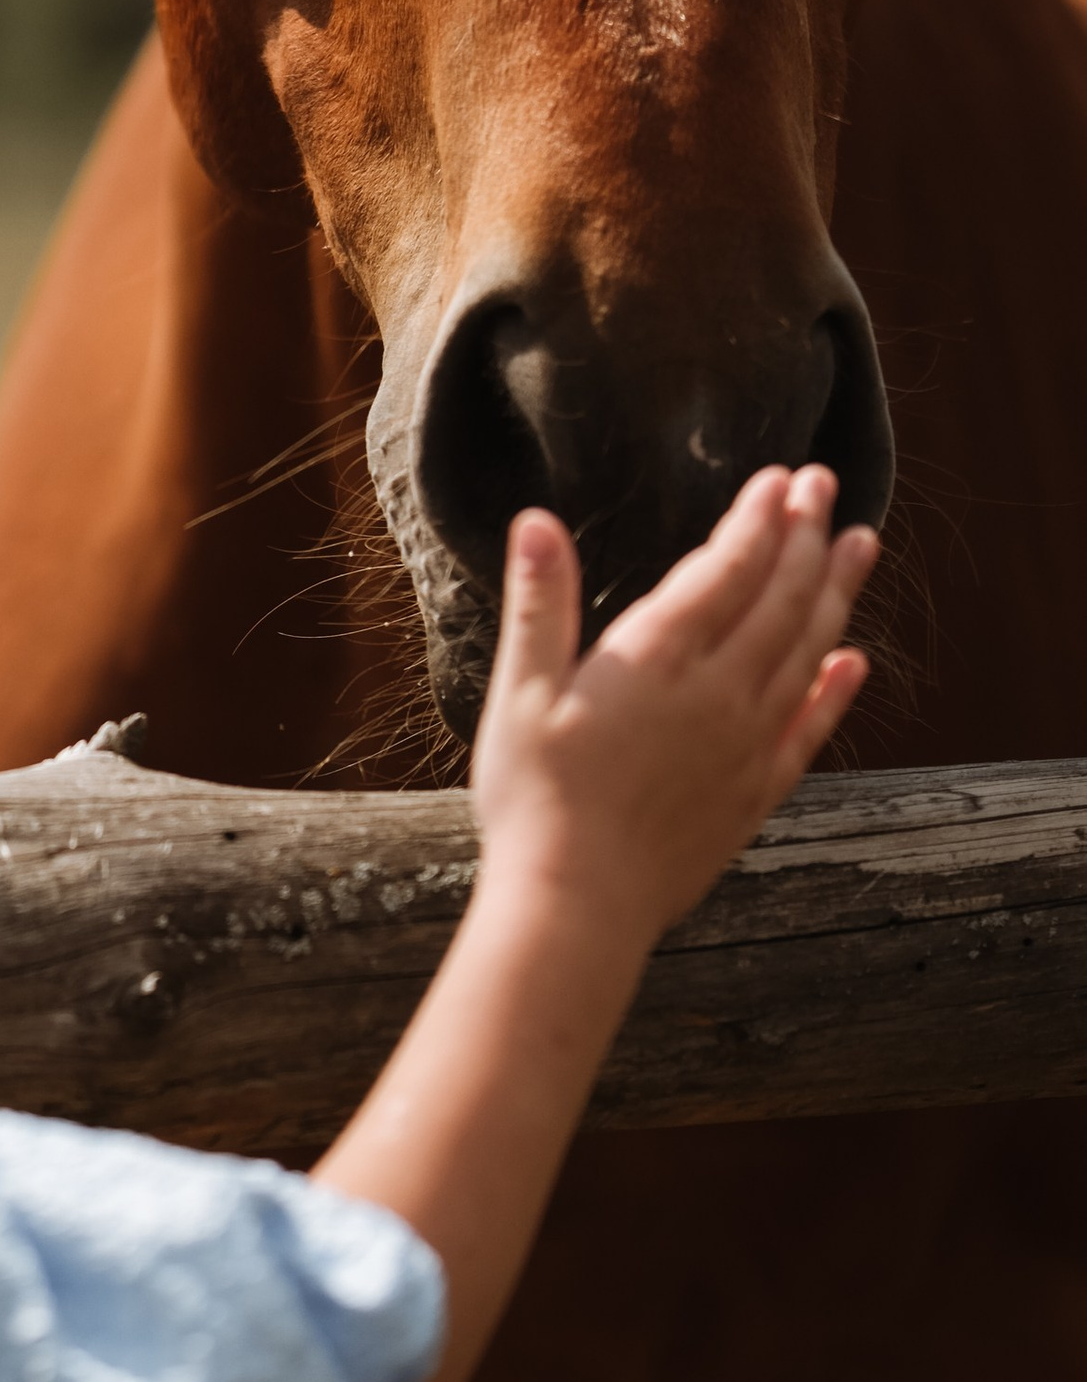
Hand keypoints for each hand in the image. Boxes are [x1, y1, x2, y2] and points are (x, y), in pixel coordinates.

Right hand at [470, 466, 876, 955]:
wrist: (578, 904)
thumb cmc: (535, 798)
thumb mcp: (520, 693)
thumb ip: (540, 604)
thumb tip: (536, 520)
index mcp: (656, 659)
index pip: (725, 569)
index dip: (757, 519)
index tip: (780, 477)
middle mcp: (717, 693)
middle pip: (779, 598)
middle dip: (805, 535)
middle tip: (825, 485)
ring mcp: (746, 743)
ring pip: (808, 651)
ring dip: (836, 592)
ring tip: (860, 543)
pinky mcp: (755, 791)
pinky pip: (811, 729)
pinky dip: (837, 690)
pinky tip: (854, 663)